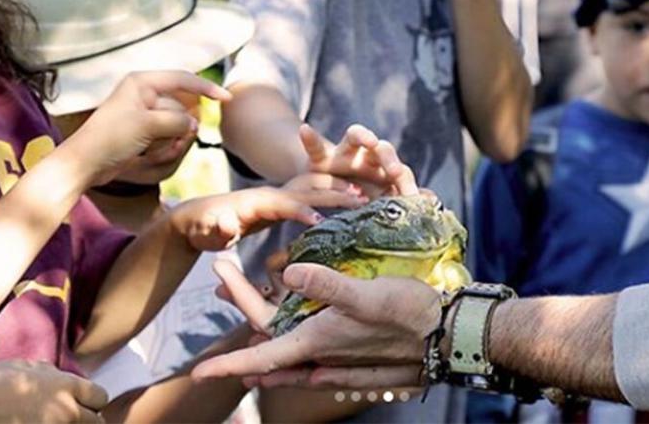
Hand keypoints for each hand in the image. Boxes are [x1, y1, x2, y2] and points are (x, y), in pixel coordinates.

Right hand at [0, 360, 107, 422]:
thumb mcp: (23, 367)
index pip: (100, 397)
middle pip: (96, 422)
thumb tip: (60, 374)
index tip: (81, 407)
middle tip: (68, 421)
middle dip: (86, 422)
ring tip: (50, 422)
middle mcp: (64, 409)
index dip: (92, 403)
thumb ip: (49, 373)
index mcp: (64, 386)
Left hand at [65, 71, 230, 186]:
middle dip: (179, 128)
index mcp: (142, 82)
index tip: (226, 99)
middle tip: (169, 142)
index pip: (183, 79)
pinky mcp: (144, 132)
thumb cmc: (110, 138)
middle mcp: (145, 94)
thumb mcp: (148, 125)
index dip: (207, 88)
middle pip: (181, 108)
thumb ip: (177, 120)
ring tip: (152, 152)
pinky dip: (163, 148)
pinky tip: (148, 157)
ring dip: (170, 141)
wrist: (85, 164)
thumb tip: (194, 124)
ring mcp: (145, 114)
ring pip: (176, 125)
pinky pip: (167, 137)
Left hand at [171, 175, 364, 251]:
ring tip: (366, 197)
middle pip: (308, 188)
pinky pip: (317, 192)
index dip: (300, 210)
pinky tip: (358, 203)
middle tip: (361, 200)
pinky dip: (338, 192)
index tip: (320, 220)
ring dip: (341, 188)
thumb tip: (226, 222)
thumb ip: (217, 226)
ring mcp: (284, 193)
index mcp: (259, 201)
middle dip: (333, 193)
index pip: (284, 203)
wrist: (200, 214)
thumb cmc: (203, 227)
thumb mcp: (206, 229)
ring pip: (317, 185)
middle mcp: (276, 192)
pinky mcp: (290, 200)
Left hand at [192, 262, 438, 389]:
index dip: (231, 364)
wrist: (449, 337)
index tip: (199, 373)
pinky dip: (302, 365)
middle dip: (245, 339)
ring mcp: (344, 363)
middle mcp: (326, 358)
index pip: (265, 357)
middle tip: (222, 310)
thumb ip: (326, 284)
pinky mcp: (361, 363)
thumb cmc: (409, 313)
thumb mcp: (367, 293)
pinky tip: (306, 364)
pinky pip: (321, 370)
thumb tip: (287, 274)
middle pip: (275, 355)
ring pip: (296, 365)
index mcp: (319, 341)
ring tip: (251, 341)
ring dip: (270, 353)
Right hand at [300, 123, 417, 196]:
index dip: (406, 182)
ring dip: (363, 136)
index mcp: (383, 170)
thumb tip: (432, 200)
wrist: (325, 185)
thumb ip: (402, 196)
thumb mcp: (379, 199)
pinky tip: (305, 129)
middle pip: (382, 149)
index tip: (412, 196)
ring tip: (369, 139)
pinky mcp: (320, 157)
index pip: (399, 170)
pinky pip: (315, 146)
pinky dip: (310, 138)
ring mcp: (343, 153)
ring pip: (354, 137)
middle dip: (389, 157)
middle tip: (395, 171)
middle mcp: (366, 156)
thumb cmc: (358, 193)